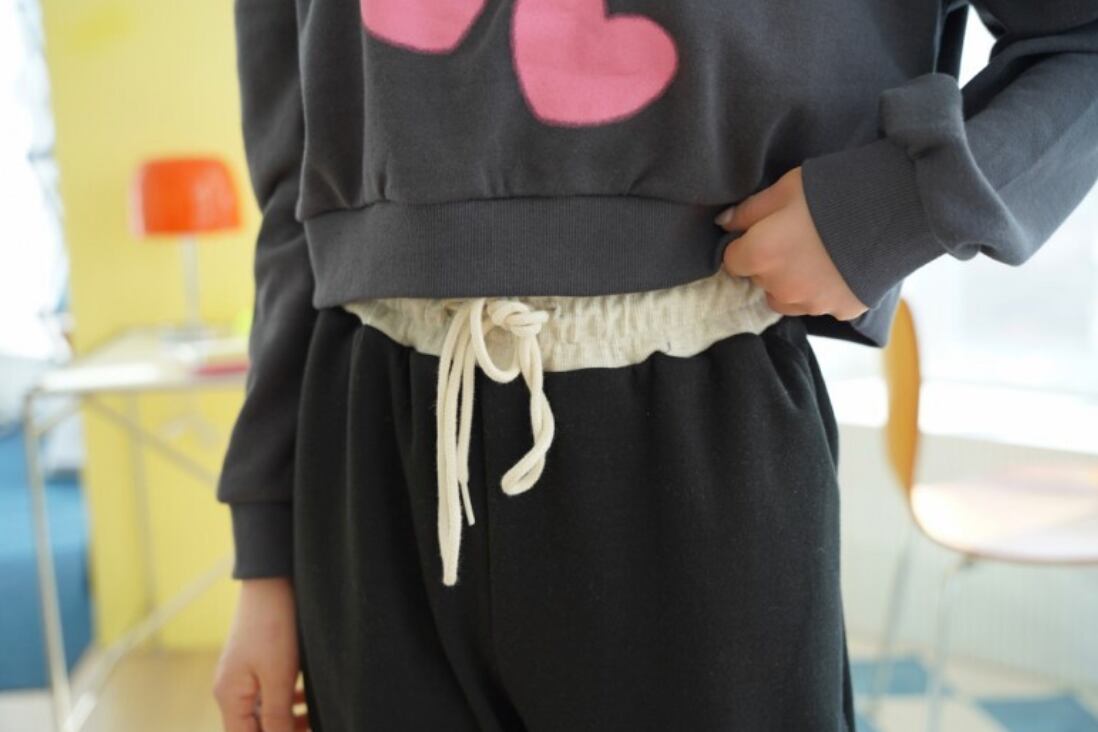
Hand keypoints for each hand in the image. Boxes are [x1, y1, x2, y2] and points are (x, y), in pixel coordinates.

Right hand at [212, 577, 308, 730]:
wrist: (273, 580)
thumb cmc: (274, 627)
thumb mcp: (278, 677)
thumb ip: (277, 717)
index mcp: (229, 697)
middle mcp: (230, 689)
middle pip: (253, 728)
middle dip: (282, 730)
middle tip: (312, 726)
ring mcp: (242, 676)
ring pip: (264, 712)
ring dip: (288, 720)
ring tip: (315, 718)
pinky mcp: (256, 663)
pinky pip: (269, 694)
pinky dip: (288, 702)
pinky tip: (306, 699)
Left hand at [715, 166, 867, 320]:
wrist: (898, 207)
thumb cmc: (835, 191)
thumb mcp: (785, 188)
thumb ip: (749, 211)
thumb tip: (723, 224)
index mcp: (761, 255)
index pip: (732, 261)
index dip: (746, 245)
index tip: (763, 232)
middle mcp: (781, 287)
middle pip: (760, 280)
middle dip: (770, 262)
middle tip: (798, 237)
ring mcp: (812, 303)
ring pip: (787, 298)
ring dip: (793, 282)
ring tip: (819, 254)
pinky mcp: (841, 310)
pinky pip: (821, 305)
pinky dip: (825, 290)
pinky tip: (841, 266)